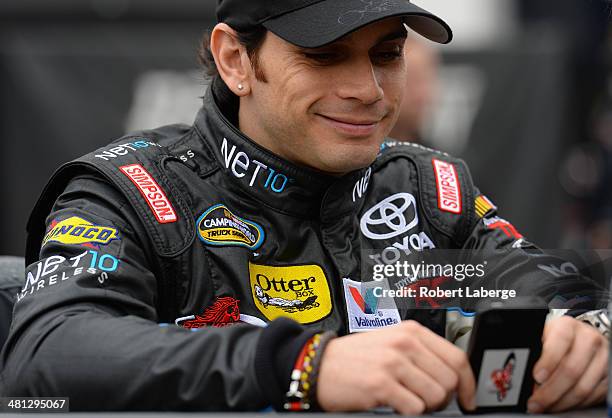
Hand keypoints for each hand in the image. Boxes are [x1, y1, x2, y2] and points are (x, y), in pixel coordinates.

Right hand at [316, 320, 475, 414]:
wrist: (319, 364)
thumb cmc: (354, 357)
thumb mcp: (390, 343)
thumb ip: (420, 353)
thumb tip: (452, 377)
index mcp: (410, 331)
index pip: (456, 357)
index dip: (469, 383)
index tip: (469, 398)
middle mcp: (404, 343)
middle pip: (450, 380)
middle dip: (443, 398)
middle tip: (426, 401)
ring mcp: (393, 362)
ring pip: (436, 396)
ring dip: (425, 406)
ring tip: (406, 400)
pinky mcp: (381, 383)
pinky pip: (415, 409)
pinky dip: (408, 412)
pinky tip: (394, 404)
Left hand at [528, 316, 607, 412]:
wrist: (582, 337)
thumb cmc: (557, 338)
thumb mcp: (543, 336)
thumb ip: (535, 352)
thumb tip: (523, 373)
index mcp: (568, 326)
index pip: (560, 341)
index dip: (548, 361)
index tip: (537, 377)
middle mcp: (589, 340)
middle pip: (571, 370)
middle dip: (550, 391)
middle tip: (535, 402)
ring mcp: (602, 358)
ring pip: (583, 387)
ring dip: (561, 402)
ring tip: (546, 407)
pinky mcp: (609, 376)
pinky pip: (593, 396)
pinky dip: (575, 405)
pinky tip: (561, 405)